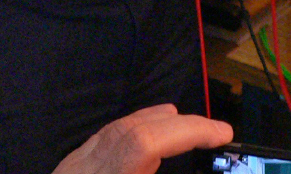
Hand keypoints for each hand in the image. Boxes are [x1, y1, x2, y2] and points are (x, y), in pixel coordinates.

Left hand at [52, 104, 232, 173]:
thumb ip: (154, 172)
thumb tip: (197, 165)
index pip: (144, 143)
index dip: (187, 130)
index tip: (221, 135)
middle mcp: (85, 170)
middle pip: (133, 130)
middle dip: (182, 125)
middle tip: (216, 133)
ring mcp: (73, 168)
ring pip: (115, 129)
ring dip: (159, 122)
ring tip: (191, 127)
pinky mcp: (68, 170)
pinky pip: (104, 139)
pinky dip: (133, 129)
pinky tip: (147, 132)